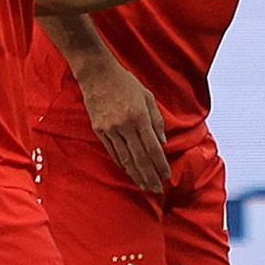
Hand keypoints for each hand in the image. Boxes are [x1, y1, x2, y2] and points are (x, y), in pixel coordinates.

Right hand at [76, 60, 169, 192]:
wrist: (98, 75)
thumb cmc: (125, 83)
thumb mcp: (147, 97)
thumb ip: (156, 120)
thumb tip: (162, 142)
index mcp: (139, 116)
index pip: (153, 147)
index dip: (160, 164)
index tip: (166, 176)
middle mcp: (125, 126)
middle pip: (139, 158)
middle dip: (149, 176)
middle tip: (156, 189)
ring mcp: (110, 130)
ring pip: (125, 158)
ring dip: (136, 174)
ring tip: (144, 185)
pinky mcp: (99, 130)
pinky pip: (112, 152)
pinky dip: (122, 163)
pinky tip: (128, 171)